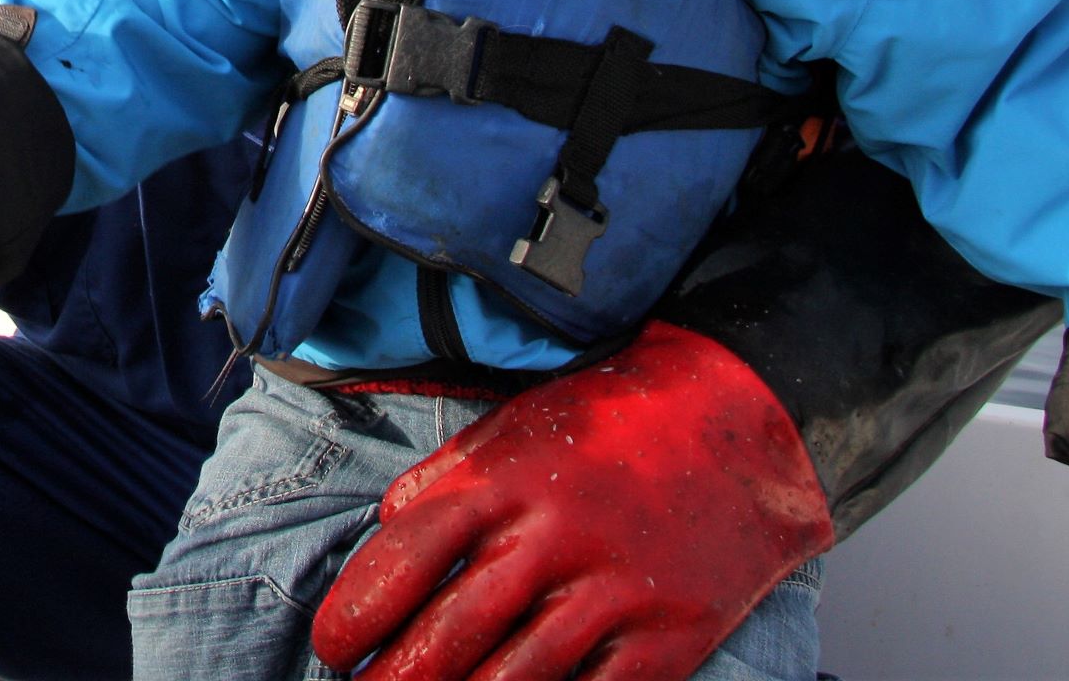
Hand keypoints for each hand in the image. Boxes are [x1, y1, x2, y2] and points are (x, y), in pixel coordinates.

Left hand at [313, 322, 833, 680]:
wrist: (737, 424)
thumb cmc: (610, 424)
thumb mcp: (513, 426)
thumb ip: (446, 481)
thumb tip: (384, 529)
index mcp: (504, 482)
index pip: (405, 558)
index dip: (356, 613)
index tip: (332, 644)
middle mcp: (554, 540)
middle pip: (449, 635)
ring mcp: (613, 594)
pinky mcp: (666, 640)